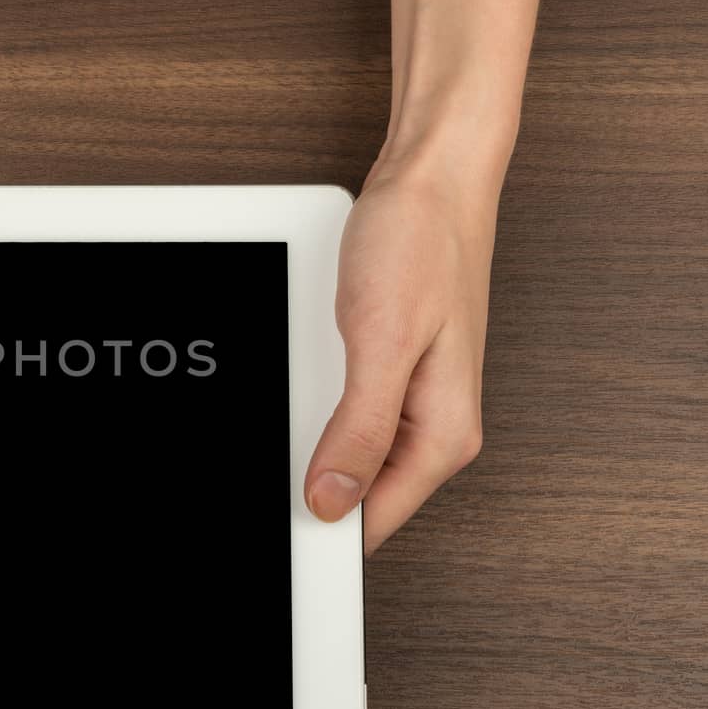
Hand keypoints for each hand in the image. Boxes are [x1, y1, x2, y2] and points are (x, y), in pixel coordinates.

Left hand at [303, 153, 501, 553]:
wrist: (431, 178)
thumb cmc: (421, 242)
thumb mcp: (381, 340)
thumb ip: (359, 429)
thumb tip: (332, 502)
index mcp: (443, 435)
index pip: (372, 523)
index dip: (317, 530)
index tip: (271, 521)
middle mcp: (433, 428)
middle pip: (358, 497)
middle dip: (308, 486)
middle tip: (264, 455)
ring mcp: (412, 403)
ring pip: (346, 459)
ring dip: (308, 444)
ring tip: (284, 404)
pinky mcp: (389, 377)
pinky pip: (343, 419)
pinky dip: (311, 410)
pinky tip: (294, 385)